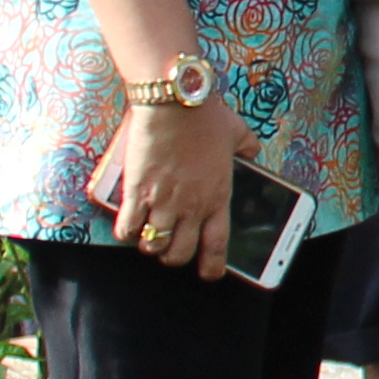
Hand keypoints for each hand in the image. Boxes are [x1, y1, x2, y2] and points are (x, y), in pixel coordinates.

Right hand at [90, 95, 239, 280]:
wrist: (174, 103)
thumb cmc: (206, 117)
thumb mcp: (237, 133)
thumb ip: (247, 147)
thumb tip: (253, 151)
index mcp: (218, 197)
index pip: (217, 245)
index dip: (212, 266)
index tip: (209, 274)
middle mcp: (191, 207)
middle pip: (179, 253)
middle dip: (174, 256)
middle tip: (170, 247)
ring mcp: (162, 202)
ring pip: (152, 246)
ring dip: (150, 245)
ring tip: (148, 236)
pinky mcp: (136, 192)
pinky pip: (126, 229)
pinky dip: (126, 233)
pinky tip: (128, 226)